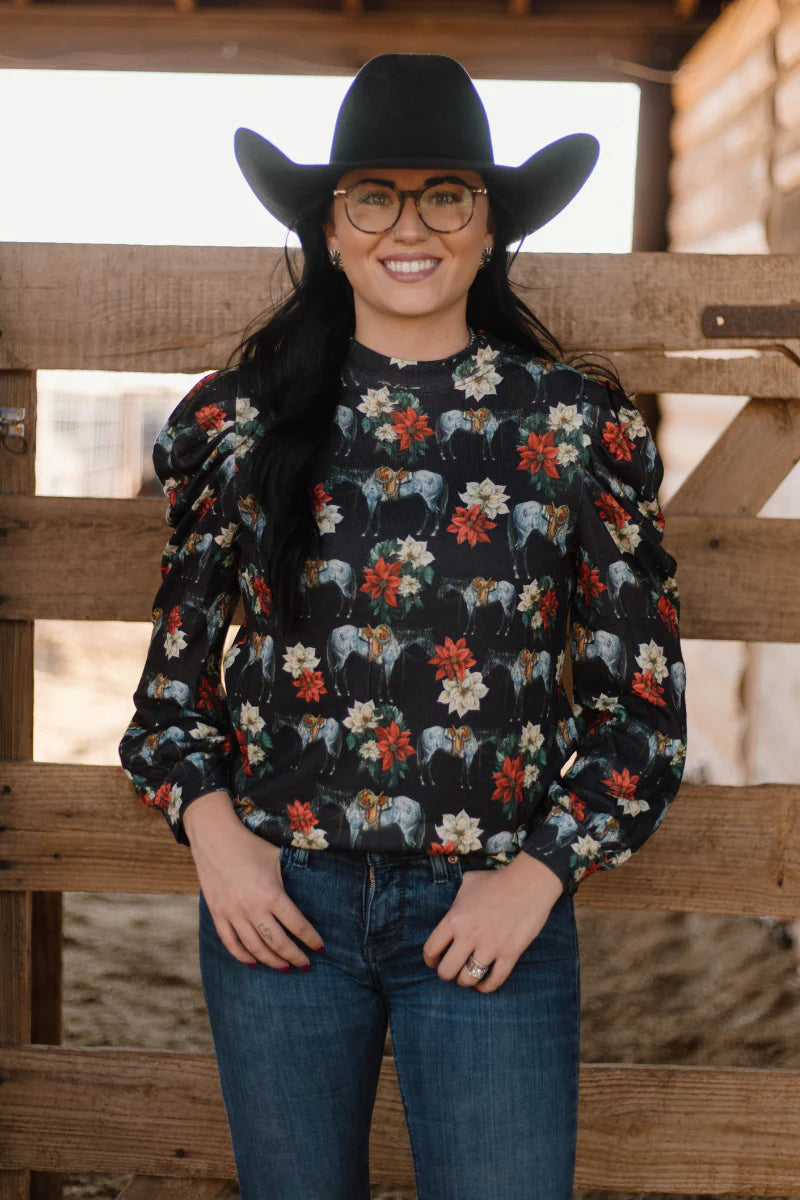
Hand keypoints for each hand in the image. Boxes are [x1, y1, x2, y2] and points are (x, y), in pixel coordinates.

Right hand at [185, 790, 323, 970]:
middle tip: (305, 966)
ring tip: (284, 968)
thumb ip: (292, 876)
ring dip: (272, 961)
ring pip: (255, 949)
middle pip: (278, 943)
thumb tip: (311, 886)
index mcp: (272, 894)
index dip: (311, 940)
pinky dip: (243, 957)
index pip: (297, 926)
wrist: (215, 838)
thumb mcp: (277, 859)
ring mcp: (233, 914)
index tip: (320, 949)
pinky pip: (231, 944)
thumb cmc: (250, 846)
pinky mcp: (218, 915)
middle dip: (295, 957)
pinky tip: (253, 964)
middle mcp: (253, 909)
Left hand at [422, 851, 563, 993]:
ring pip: (468, 979)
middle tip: (453, 969)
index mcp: (454, 919)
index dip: (430, 960)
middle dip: (447, 974)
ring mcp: (489, 947)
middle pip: (446, 971)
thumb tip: (455, 908)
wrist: (529, 882)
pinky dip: (486, 987)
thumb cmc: (498, 880)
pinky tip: (483, 983)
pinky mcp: (509, 954)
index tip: (434, 961)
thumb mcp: (468, 883)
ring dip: (466, 981)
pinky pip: (494, 981)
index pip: (431, 950)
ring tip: (468, 976)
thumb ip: (458, 900)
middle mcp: (468, 936)